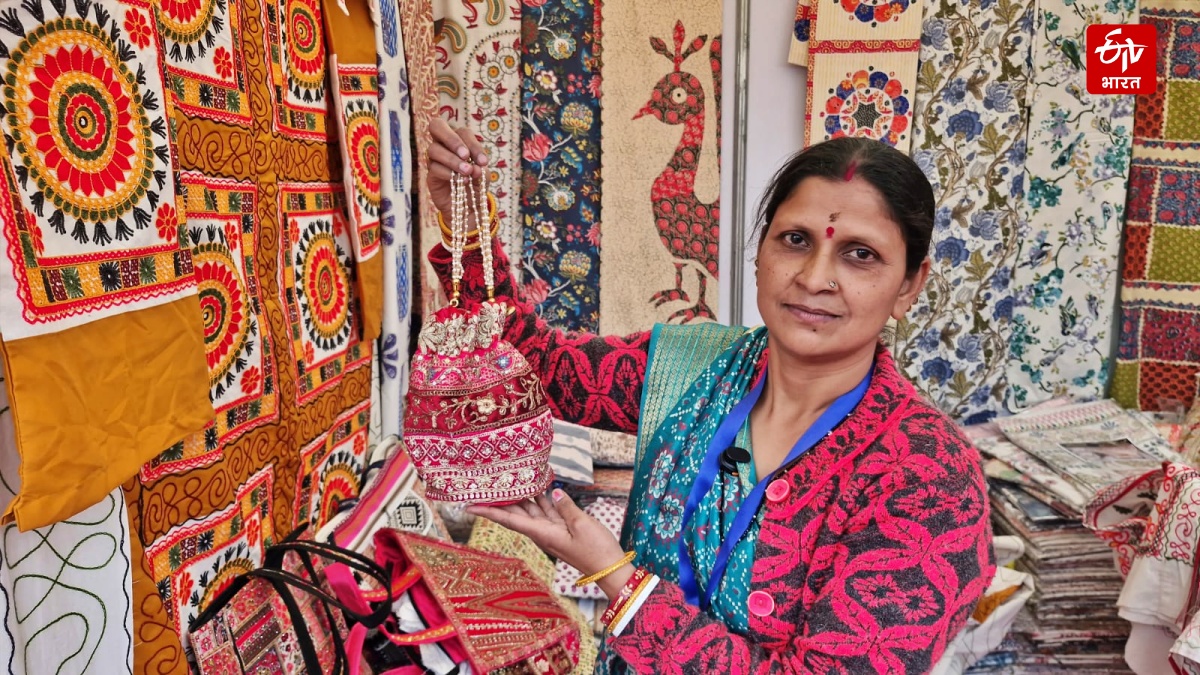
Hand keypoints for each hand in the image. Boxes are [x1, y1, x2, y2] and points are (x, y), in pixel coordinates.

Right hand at [427, 118, 489, 226]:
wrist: (469, 206)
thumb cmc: (476, 183)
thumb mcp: (483, 174)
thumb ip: (480, 168)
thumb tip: (474, 167)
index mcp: (459, 139)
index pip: (462, 132)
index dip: (473, 145)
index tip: (483, 162)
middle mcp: (444, 144)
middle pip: (437, 126)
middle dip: (452, 140)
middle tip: (465, 155)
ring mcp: (434, 158)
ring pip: (434, 149)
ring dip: (452, 160)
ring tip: (466, 172)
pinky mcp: (430, 174)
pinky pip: (433, 167)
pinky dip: (448, 173)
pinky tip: (459, 180)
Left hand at [467, 489, 634, 599]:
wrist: (610, 569)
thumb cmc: (596, 551)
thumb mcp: (582, 526)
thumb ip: (566, 507)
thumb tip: (554, 493)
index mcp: (542, 533)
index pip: (509, 520)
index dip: (489, 511)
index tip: (468, 506)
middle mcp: (543, 532)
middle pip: (516, 512)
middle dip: (499, 500)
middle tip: (484, 484)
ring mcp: (553, 530)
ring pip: (530, 509)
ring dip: (519, 495)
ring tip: (505, 480)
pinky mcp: (563, 528)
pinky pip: (547, 510)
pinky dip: (542, 497)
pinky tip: (537, 485)